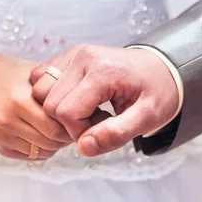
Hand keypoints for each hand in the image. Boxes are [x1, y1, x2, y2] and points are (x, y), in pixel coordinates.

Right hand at [0, 56, 72, 160]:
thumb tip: (98, 115)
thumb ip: (64, 94)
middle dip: (66, 137)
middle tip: (72, 125)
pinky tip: (41, 133)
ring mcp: (1, 135)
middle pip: (50, 142)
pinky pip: (31, 156)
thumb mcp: (41, 77)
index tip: (81, 120)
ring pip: (42, 151)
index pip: (56, 127)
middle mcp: (7, 119)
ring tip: (56, 127)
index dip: (72, 127)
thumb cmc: (18, 77)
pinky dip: (41, 148)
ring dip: (54, 143)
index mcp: (19, 100)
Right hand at [30, 45, 179, 156]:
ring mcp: (73, 54)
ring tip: (87, 110)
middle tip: (96, 121)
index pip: (67, 112)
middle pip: (49, 102)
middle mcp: (82, 57)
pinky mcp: (68, 55)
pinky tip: (76, 100)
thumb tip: (84, 147)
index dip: (79, 131)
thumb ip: (117, 134)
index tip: (102, 130)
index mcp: (102, 71)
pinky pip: (41, 78)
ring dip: (57, 108)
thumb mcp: (148, 118)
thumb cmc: (157, 92)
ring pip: (39, 90)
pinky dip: (51, 95)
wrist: (162, 68)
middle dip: (68, 121)